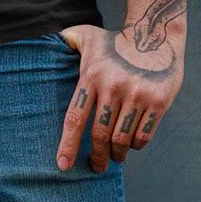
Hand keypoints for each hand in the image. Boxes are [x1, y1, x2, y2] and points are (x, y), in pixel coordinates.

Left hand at [54, 24, 183, 173]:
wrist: (156, 35)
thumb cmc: (114, 41)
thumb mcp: (86, 35)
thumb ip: (64, 41)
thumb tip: (42, 46)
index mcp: (91, 75)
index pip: (75, 117)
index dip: (68, 144)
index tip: (63, 165)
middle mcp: (113, 85)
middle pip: (99, 134)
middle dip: (97, 156)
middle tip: (97, 166)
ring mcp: (137, 94)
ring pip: (122, 139)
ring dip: (117, 154)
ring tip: (115, 156)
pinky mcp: (158, 102)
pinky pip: (143, 136)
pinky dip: (136, 145)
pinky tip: (132, 142)